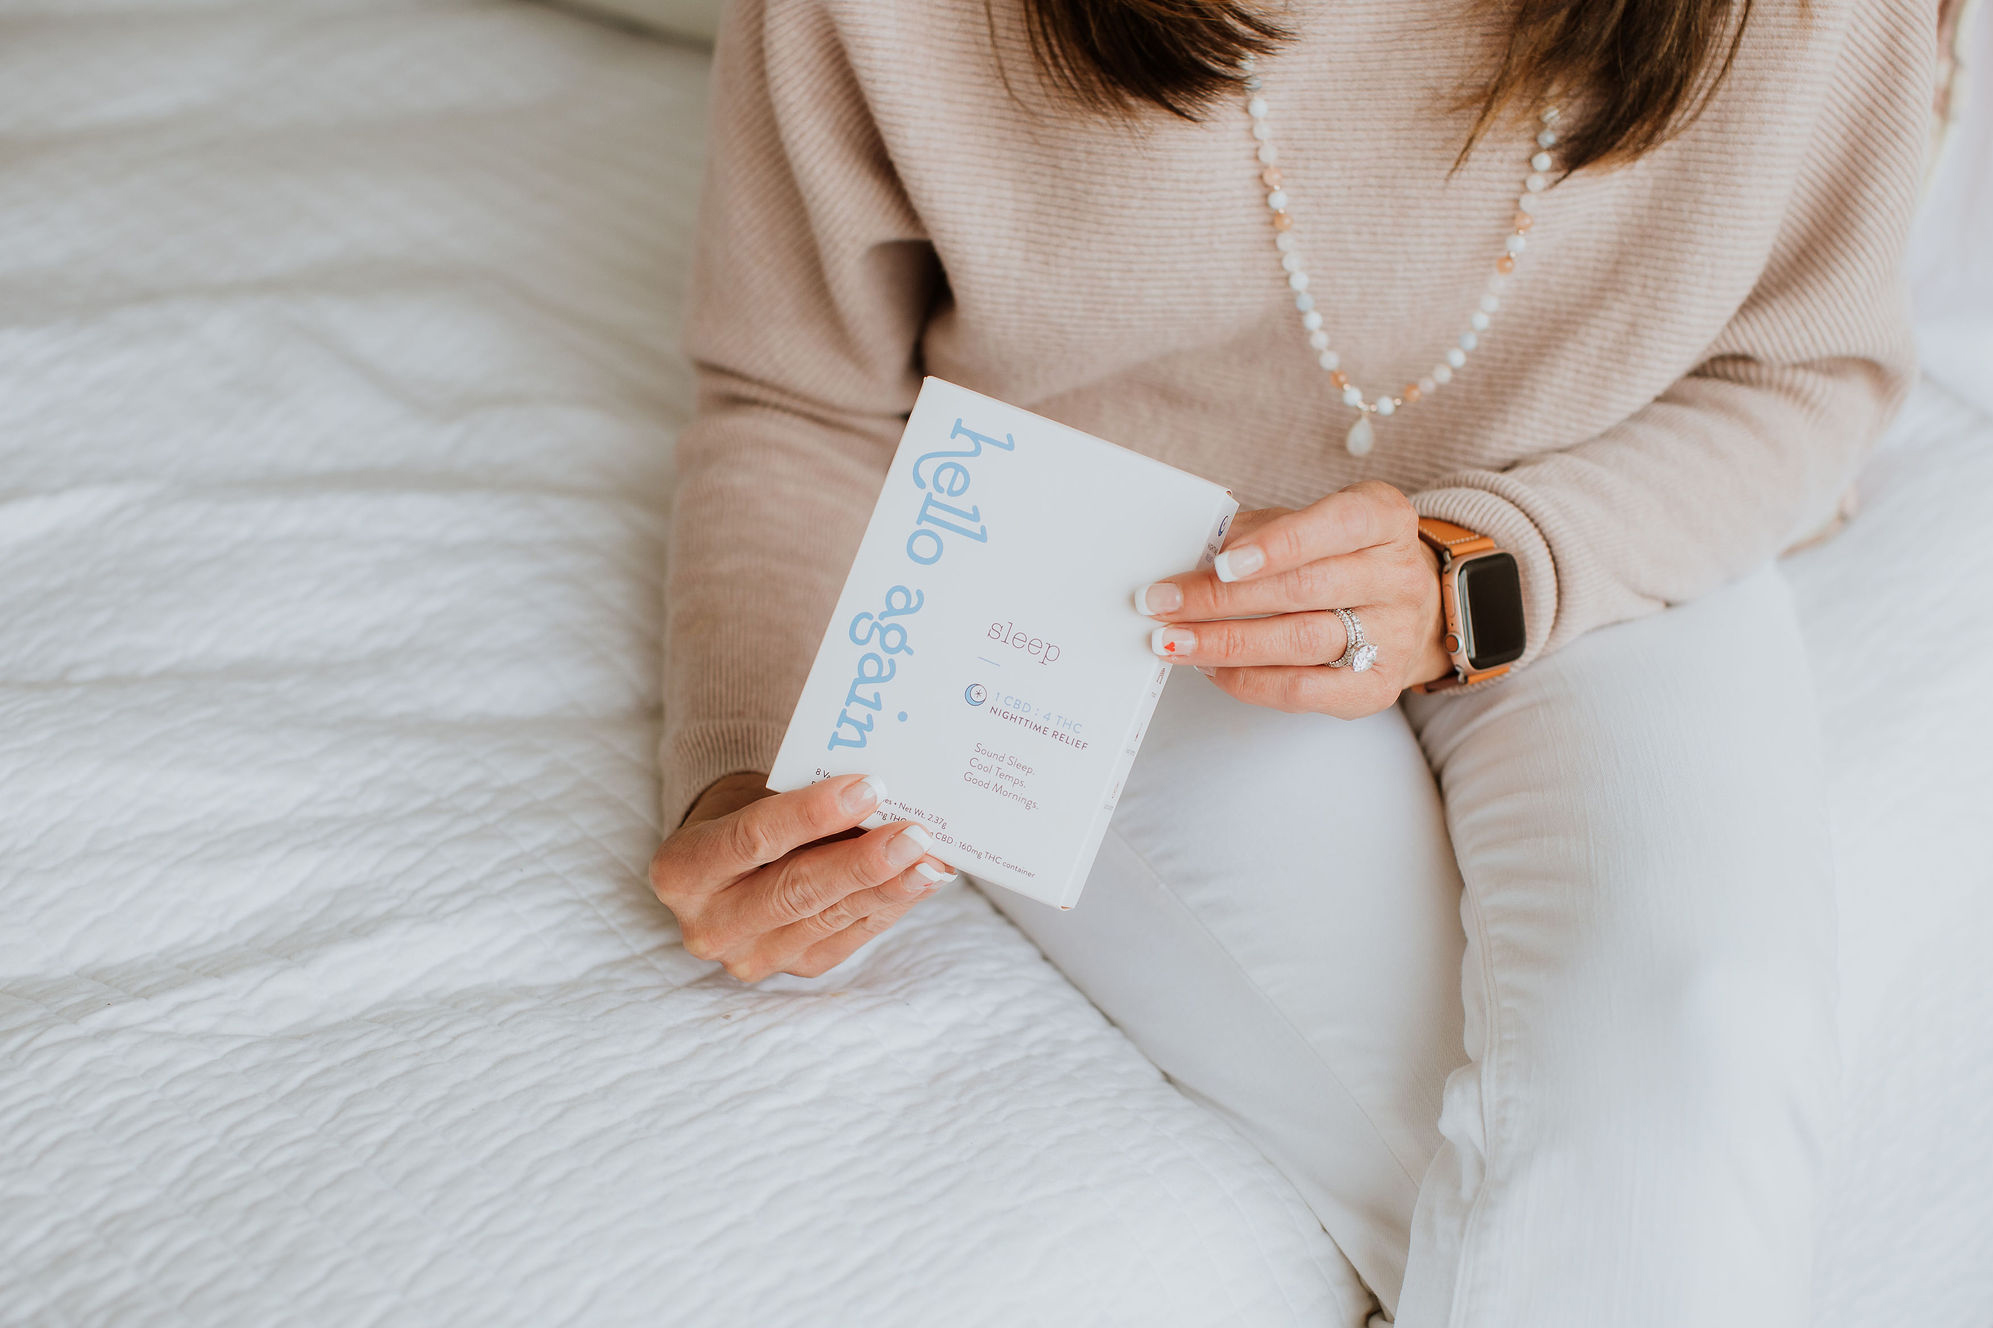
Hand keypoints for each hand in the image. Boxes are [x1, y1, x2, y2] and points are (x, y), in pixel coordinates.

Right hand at [649, 772, 953, 982]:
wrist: (730, 862)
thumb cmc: (746, 814)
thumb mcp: (755, 798)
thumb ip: (804, 804)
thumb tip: (883, 802)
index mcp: (682, 869)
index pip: (753, 837)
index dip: (813, 814)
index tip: (869, 787)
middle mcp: (708, 924)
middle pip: (796, 890)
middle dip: (862, 861)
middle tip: (915, 834)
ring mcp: (750, 958)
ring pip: (829, 919)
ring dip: (888, 888)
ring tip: (932, 859)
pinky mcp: (793, 971)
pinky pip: (849, 938)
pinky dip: (890, 906)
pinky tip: (921, 881)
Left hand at [1136, 480, 1452, 715]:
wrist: (1402, 612)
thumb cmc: (1336, 558)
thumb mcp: (1302, 525)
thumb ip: (1252, 531)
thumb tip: (1187, 551)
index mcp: (1384, 520)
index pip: (1337, 525)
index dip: (1278, 544)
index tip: (1220, 562)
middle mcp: (1398, 577)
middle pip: (1305, 588)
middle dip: (1222, 598)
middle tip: (1162, 603)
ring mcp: (1393, 636)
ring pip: (1300, 640)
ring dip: (1225, 643)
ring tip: (1172, 641)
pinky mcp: (1376, 687)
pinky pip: (1303, 688)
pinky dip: (1248, 680)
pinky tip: (1211, 667)